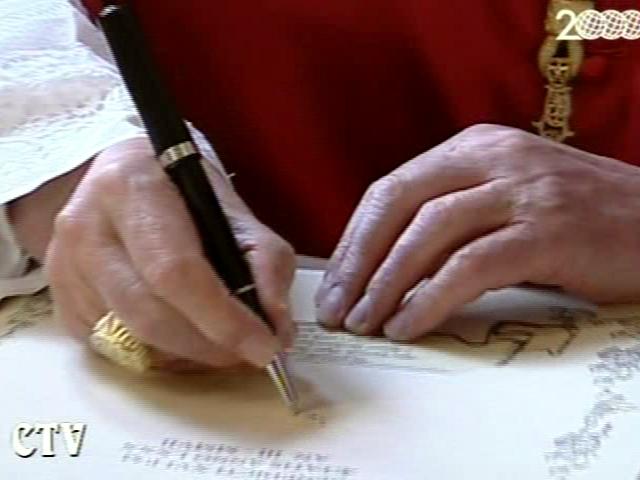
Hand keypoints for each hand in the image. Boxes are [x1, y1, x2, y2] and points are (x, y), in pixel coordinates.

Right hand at [16, 137, 295, 368]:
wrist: (126, 179)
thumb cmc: (184, 193)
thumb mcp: (235, 211)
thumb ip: (265, 264)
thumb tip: (276, 329)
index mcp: (133, 187)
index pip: (176, 270)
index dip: (223, 318)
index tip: (264, 347)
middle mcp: (86, 225)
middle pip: (148, 313)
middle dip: (208, 346)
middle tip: (247, 354)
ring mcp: (65, 265)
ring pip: (129, 336)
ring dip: (187, 354)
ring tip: (222, 346)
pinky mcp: (61, 297)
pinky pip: (112, 345)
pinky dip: (158, 353)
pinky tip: (184, 338)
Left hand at [316, 124, 639, 340]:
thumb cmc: (575, 217)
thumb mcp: (503, 200)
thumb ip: (451, 219)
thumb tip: (385, 266)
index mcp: (474, 148)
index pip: (392, 189)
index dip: (355, 239)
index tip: (334, 281)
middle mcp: (494, 159)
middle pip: (399, 204)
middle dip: (358, 261)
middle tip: (336, 308)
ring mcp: (522, 191)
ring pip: (429, 233)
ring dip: (386, 283)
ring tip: (364, 323)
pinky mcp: (547, 232)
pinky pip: (470, 267)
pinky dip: (430, 298)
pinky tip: (408, 324)